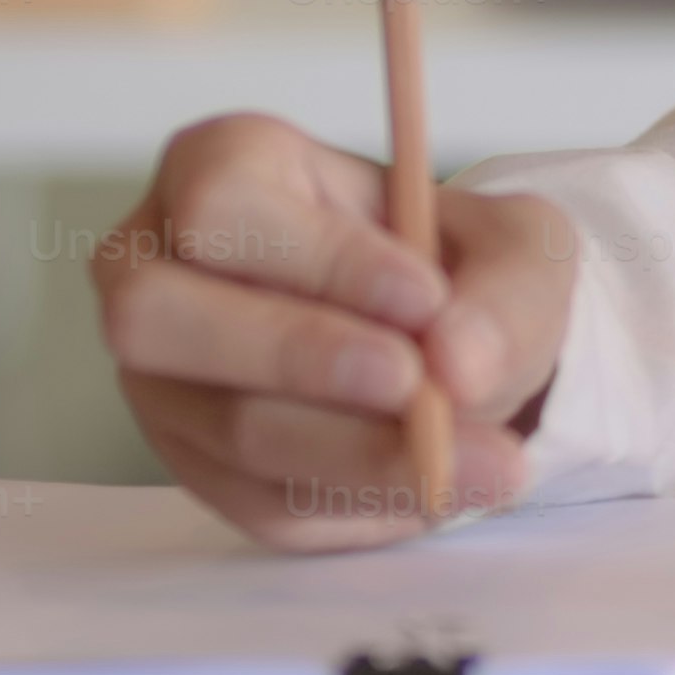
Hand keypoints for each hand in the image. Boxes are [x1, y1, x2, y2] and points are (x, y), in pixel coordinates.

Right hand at [90, 110, 579, 549]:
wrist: (455, 352)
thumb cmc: (457, 269)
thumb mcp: (518, 249)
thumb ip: (505, 291)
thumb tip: (458, 362)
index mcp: (221, 170)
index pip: (223, 206)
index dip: (319, 257)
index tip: (424, 297)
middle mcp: (156, 270)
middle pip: (156, 316)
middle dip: (298, 355)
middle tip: (415, 384)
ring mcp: (163, 379)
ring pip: (226, 429)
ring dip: (359, 452)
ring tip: (476, 458)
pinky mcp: (197, 466)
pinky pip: (262, 503)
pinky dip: (360, 503)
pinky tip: (434, 486)